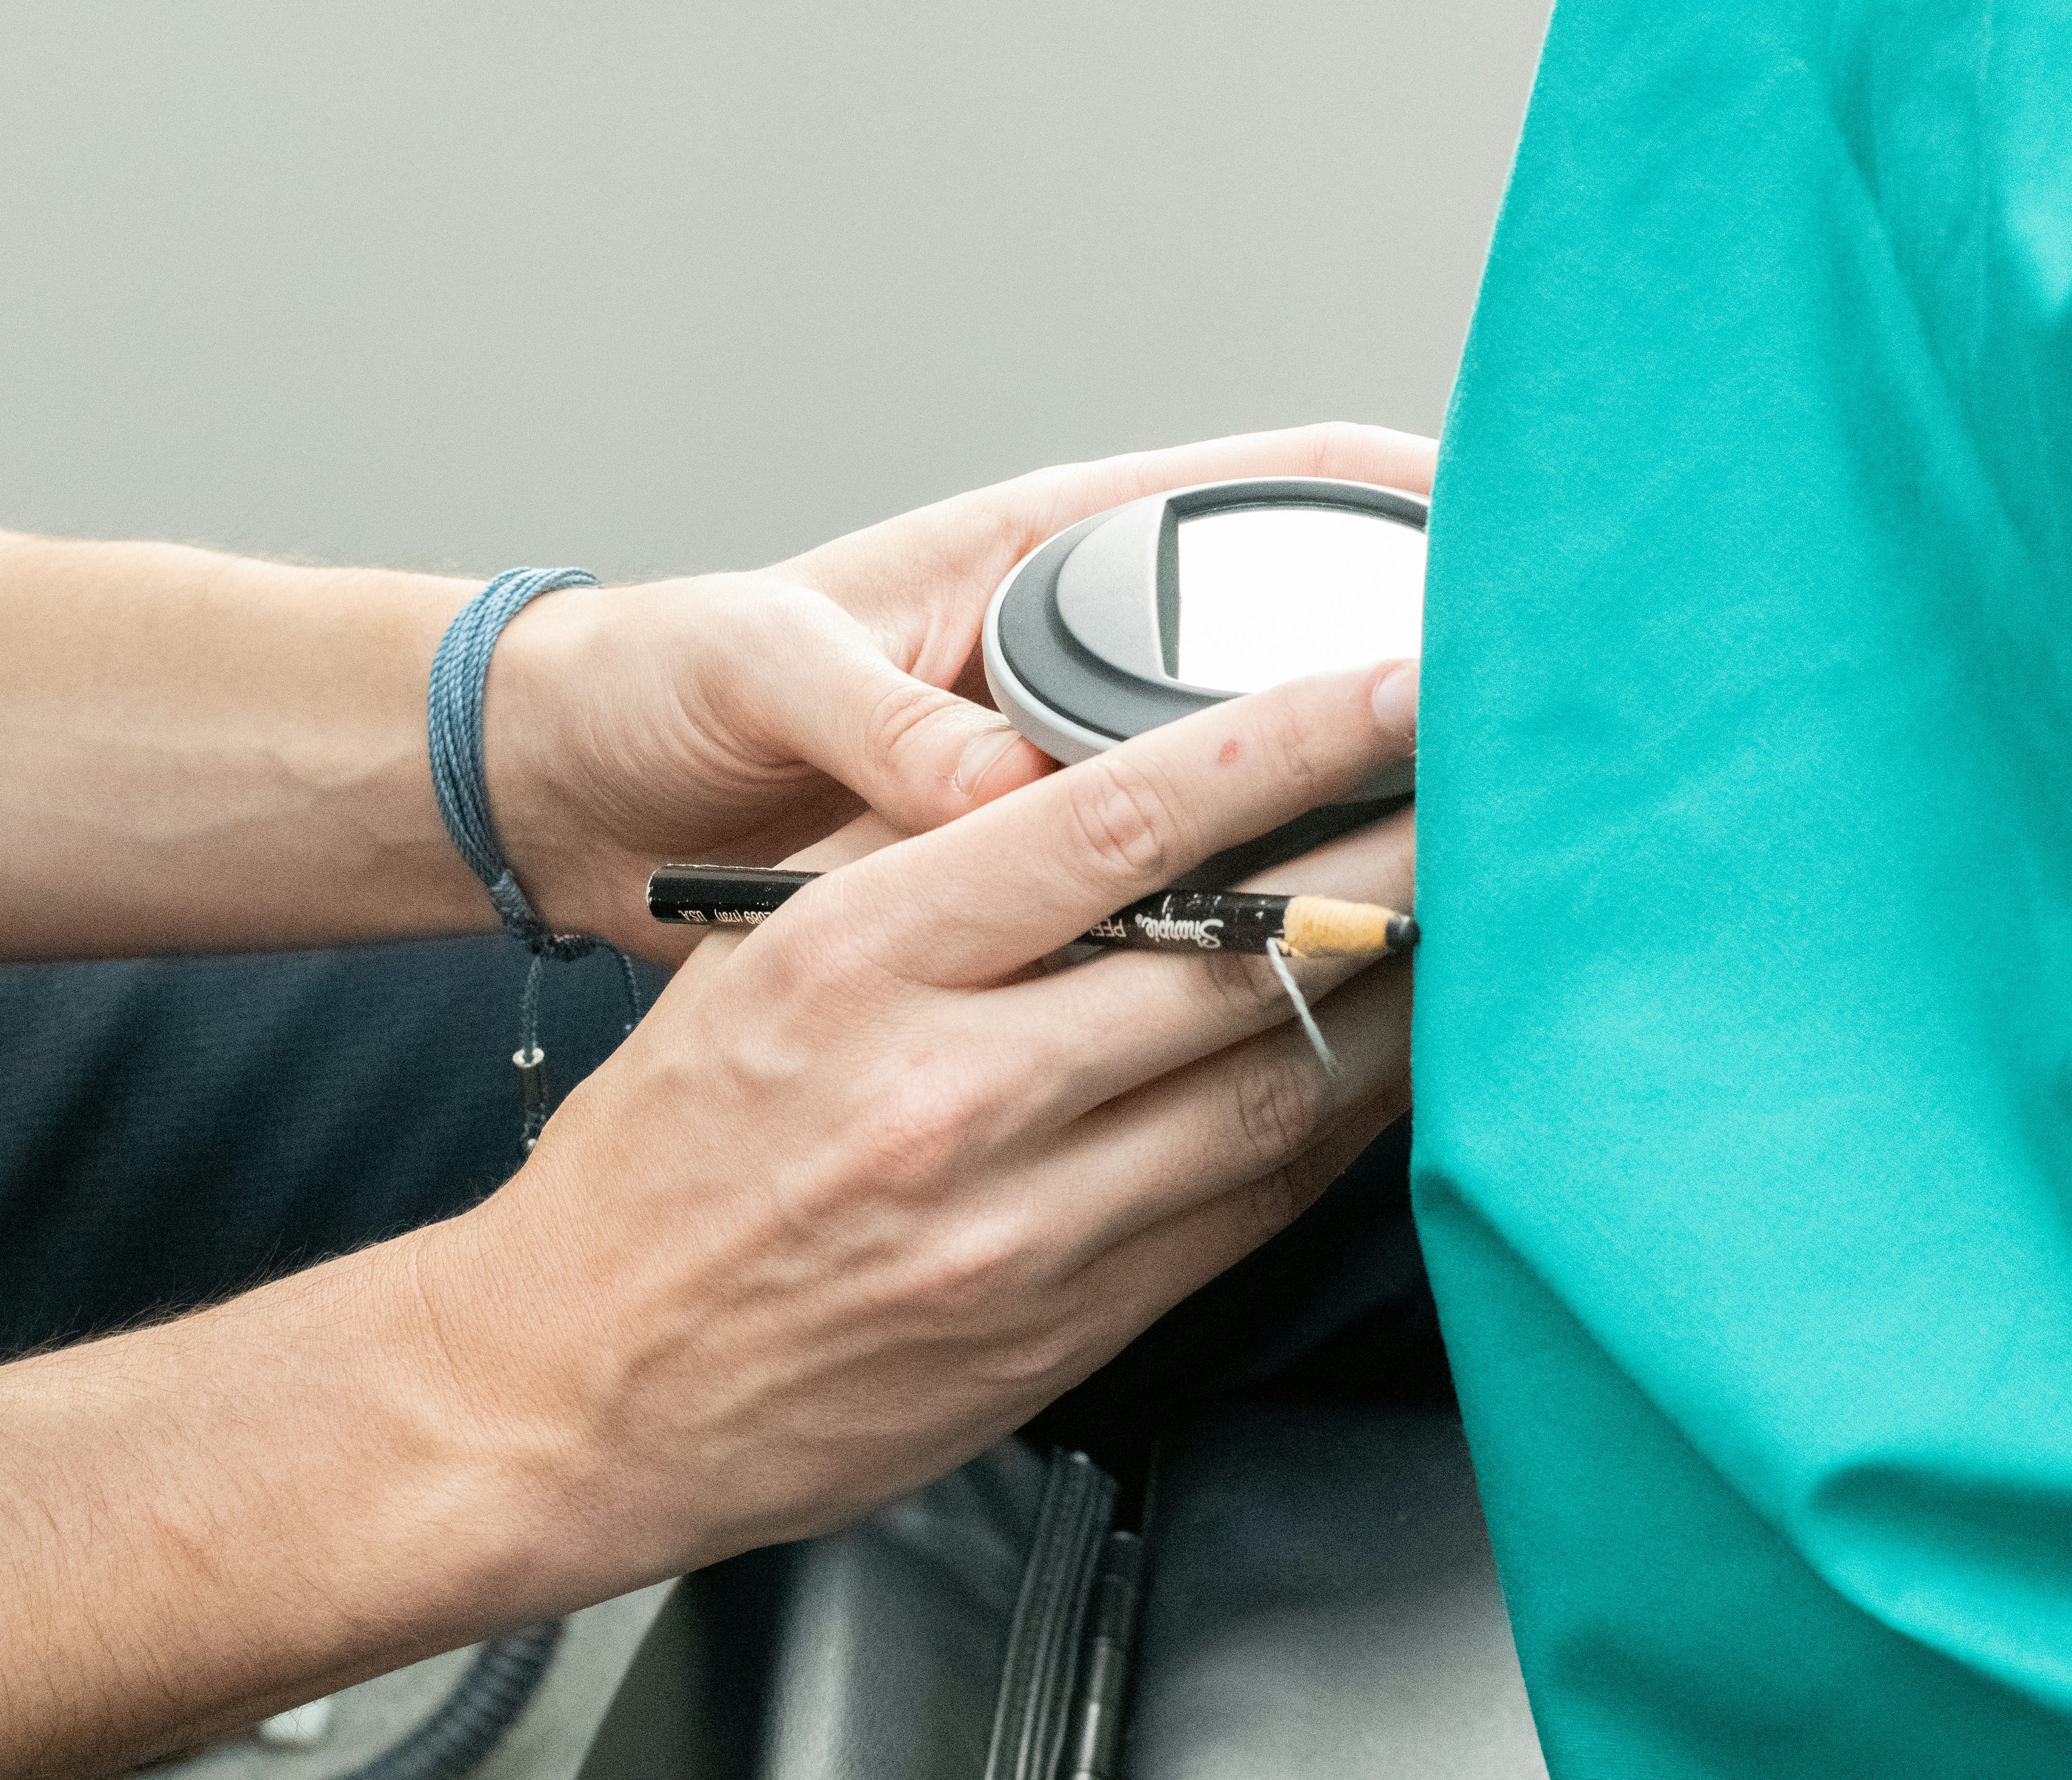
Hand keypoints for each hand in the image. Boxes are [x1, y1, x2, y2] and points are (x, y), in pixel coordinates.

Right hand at [419, 659, 1420, 1581]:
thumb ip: (927, 864)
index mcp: (861, 960)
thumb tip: (1098, 779)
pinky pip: (1250, 1208)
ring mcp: (1018, 1223)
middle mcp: (949, 1090)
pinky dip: (1338, 1128)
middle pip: (1240, 952)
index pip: (1129, 817)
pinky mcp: (1066, 1325)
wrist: (574, 1387)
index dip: (1296, 737)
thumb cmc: (664, 1161)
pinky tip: (1393, 1069)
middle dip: (1398, 858)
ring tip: (1482, 918)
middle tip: (1497, 788)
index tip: (1402, 684)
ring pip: (1277, 1087)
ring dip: (1399, 998)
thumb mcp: (761, 957)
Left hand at [483, 422, 1434, 961]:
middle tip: (1536, 735)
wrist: (575, 788)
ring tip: (1475, 857)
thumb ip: (886, 728)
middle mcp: (1084, 646)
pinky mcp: (1048, 866)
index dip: (1402, 494)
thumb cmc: (666, 685)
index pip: (1272, 488)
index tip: (1516, 534)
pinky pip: (1189, 878)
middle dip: (1419, 673)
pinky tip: (1338, 960)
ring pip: (1264, 775)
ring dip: (1360, 802)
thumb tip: (1006, 802)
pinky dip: (1261, 899)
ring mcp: (1079, 753)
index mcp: (1041, 553)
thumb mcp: (763, 674)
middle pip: (1304, 633)